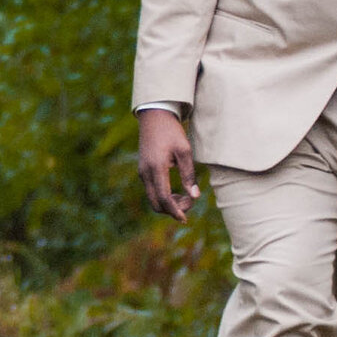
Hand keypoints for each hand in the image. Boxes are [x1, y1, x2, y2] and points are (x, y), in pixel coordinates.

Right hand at [137, 106, 198, 220]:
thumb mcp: (184, 151)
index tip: (186, 219)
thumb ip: (189, 174)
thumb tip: (195, 196)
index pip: (164, 198)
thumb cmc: (172, 132)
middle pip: (156, 204)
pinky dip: (163, 196)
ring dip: (168, 203)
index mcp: (156, 168)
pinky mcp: (142, 171)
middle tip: (190, 202)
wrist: (154, 117)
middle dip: (173, 209)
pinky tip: (176, 191)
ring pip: (153, 199)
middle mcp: (145, 173)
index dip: (175, 211)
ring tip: (185, 196)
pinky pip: (151, 191)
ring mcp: (142, 172)